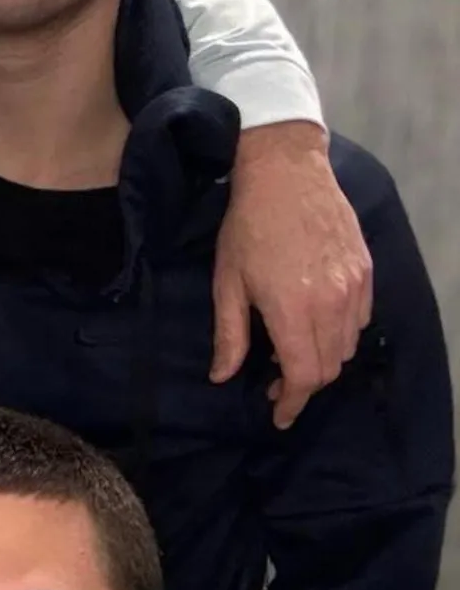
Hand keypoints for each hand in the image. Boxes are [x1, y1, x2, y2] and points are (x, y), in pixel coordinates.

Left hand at [212, 121, 373, 428]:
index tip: (279, 416)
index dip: (292, 403)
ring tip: (292, 352)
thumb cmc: (247, 228)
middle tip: (275, 383)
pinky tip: (314, 325)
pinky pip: (361, 319)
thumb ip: (229, 336)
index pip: (305, 375)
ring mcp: (354, 284)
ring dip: (322, 360)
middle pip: (329, 367)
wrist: (286, 173)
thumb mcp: (227, 284)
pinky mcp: (366, 269)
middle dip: (304, 385)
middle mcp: (332, 301)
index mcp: (294, 309)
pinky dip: (340, 334)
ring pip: (347, 346)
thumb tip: (223, 377)